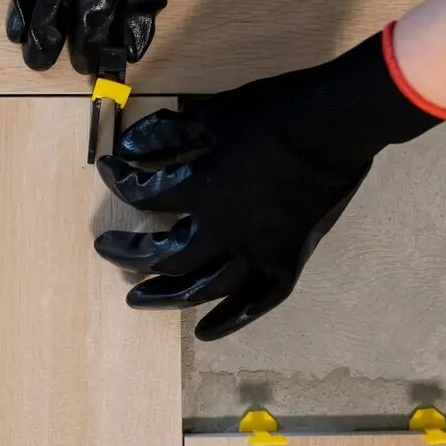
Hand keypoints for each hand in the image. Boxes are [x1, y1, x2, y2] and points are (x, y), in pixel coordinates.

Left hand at [95, 26, 445, 340]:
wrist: (337, 124)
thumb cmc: (275, 113)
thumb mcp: (213, 114)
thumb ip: (168, 134)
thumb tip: (129, 146)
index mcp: (203, 191)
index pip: (144, 197)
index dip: (120, 182)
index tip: (110, 170)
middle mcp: (226, 232)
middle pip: (166, 258)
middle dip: (130, 254)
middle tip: (108, 251)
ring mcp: (260, 252)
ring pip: (205, 289)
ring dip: (167, 296)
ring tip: (139, 298)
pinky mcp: (288, 260)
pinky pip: (257, 302)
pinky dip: (230, 320)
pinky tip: (205, 332)